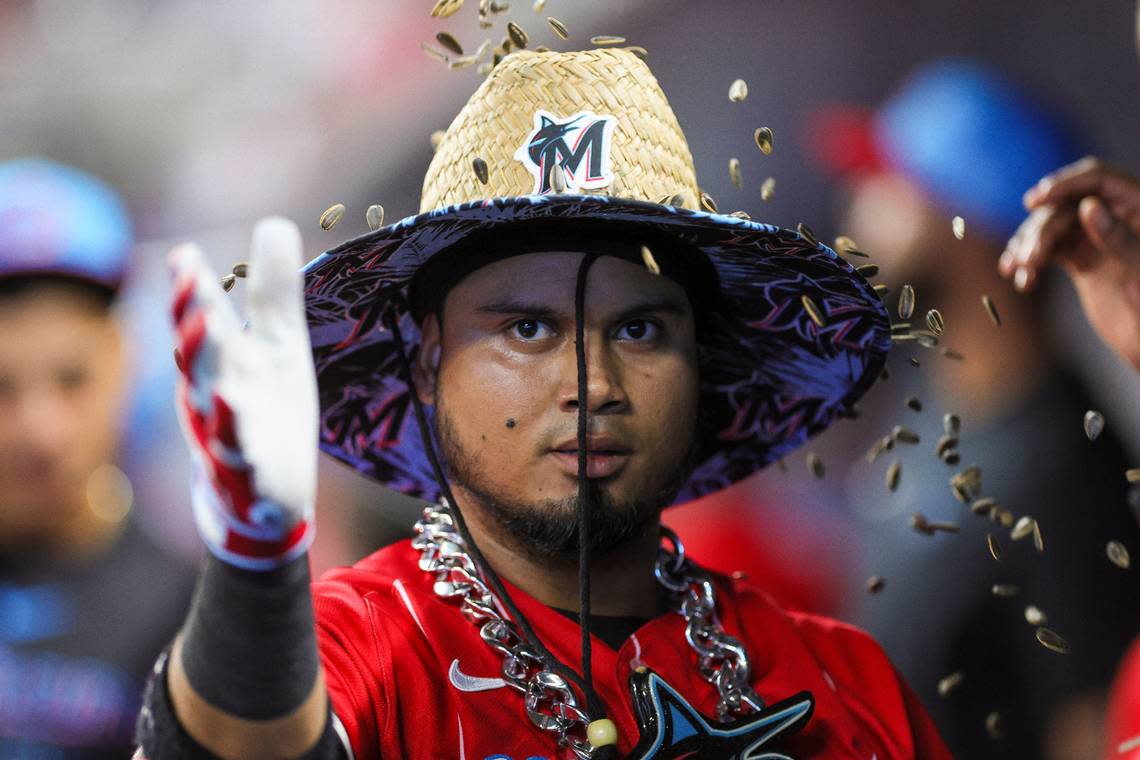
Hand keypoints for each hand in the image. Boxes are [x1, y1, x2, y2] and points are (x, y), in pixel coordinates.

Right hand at [169, 218, 317, 569]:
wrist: (264, 496)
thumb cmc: (266, 409)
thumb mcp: (276, 346)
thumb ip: (272, 291)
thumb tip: (273, 221)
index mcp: (222, 364)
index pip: (203, 324)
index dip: (192, 295)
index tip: (184, 260)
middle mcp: (215, 401)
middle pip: (200, 370)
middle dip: (196, 340)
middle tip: (197, 310)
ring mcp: (229, 447)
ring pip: (217, 426)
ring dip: (217, 409)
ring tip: (221, 393)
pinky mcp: (252, 488)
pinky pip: (244, 480)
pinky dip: (244, 471)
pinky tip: (248, 461)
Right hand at [1000, 157, 1139, 370]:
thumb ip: (1119, 237)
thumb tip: (1087, 207)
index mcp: (1139, 207)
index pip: (1098, 179)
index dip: (1066, 184)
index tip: (1036, 200)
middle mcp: (1117, 217)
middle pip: (1067, 206)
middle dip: (1042, 230)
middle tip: (1029, 259)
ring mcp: (1097, 238)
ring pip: (1052, 227)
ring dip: (1030, 247)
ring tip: (1020, 273)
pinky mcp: (1083, 259)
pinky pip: (1050, 250)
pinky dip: (1030, 262)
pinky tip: (1020, 279)